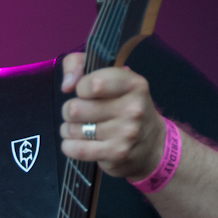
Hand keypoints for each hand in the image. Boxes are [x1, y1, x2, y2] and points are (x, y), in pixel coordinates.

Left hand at [60, 52, 165, 179]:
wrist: (150, 143)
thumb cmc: (122, 105)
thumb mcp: (107, 76)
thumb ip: (78, 64)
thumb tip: (66, 85)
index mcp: (133, 84)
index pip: (92, 84)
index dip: (80, 88)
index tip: (86, 92)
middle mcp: (133, 108)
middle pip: (75, 109)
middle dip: (70, 111)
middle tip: (80, 113)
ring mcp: (126, 133)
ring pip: (73, 130)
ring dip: (69, 129)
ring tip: (80, 128)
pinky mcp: (117, 153)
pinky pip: (77, 150)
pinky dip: (69, 146)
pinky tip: (76, 143)